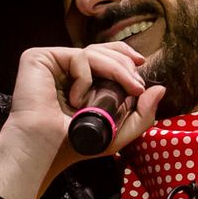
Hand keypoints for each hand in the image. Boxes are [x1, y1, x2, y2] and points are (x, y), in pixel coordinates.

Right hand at [0, 43, 164, 198]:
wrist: (46, 149)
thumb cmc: (75, 144)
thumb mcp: (118, 133)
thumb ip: (142, 114)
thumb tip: (160, 89)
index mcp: (79, 79)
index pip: (104, 54)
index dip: (124, 54)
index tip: (141, 64)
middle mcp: (64, 68)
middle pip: (101, 49)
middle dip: (125, 65)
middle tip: (137, 86)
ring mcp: (51, 62)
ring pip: (93, 51)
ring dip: (115, 71)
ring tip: (122, 92)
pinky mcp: (38, 58)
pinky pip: (77, 56)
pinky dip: (85, 78)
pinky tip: (76, 100)